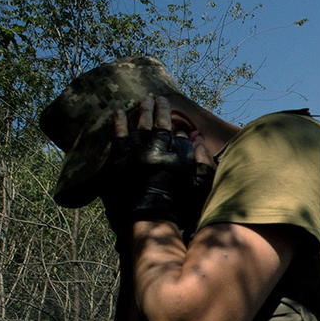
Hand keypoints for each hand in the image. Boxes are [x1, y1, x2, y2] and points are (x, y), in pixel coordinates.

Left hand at [101, 95, 214, 240]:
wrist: (148, 222)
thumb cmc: (177, 209)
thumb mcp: (198, 186)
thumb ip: (202, 163)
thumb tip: (196, 138)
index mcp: (176, 157)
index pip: (178, 136)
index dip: (179, 129)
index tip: (179, 125)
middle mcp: (157, 150)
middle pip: (160, 125)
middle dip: (161, 110)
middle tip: (160, 98)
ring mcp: (136, 153)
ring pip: (140, 125)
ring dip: (143, 110)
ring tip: (144, 99)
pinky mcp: (119, 159)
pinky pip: (118, 135)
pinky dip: (118, 122)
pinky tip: (117, 111)